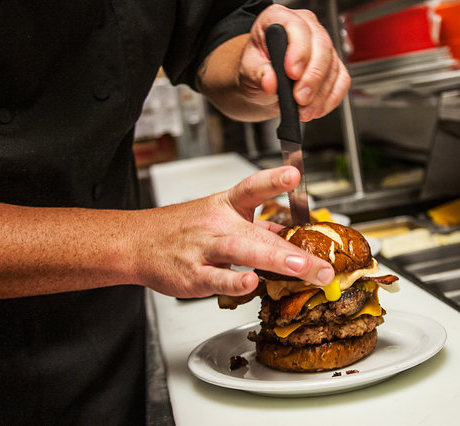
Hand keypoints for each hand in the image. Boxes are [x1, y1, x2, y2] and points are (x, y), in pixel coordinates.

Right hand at [133, 166, 334, 297]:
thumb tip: (286, 236)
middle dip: (294, 250)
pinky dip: (233, 282)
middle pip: (259, 233)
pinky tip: (250, 284)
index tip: (295, 174)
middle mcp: (218, 224)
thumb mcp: (218, 216)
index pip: (252, 188)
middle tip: (324, 264)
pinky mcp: (194, 274)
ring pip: (242, 252)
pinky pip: (216, 278)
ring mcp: (205, 249)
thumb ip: (254, 226)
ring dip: (274, 260)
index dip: (274, 180)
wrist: (135, 242)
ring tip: (301, 269)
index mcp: (226, 206)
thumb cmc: (180, 229)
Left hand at [239, 4, 350, 121]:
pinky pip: (341, 81)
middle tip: (300, 99)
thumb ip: (256, 73)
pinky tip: (316, 108)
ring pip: (332, 67)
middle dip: (312, 77)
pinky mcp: (334, 65)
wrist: (265, 83)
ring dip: (319, 94)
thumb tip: (270, 80)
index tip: (292, 74)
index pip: (297, 27)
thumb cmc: (257, 69)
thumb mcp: (247, 70)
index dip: (298, 51)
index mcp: (279, 18)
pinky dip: (330, 98)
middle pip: (321, 46)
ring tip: (303, 111)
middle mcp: (305, 27)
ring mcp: (322, 46)